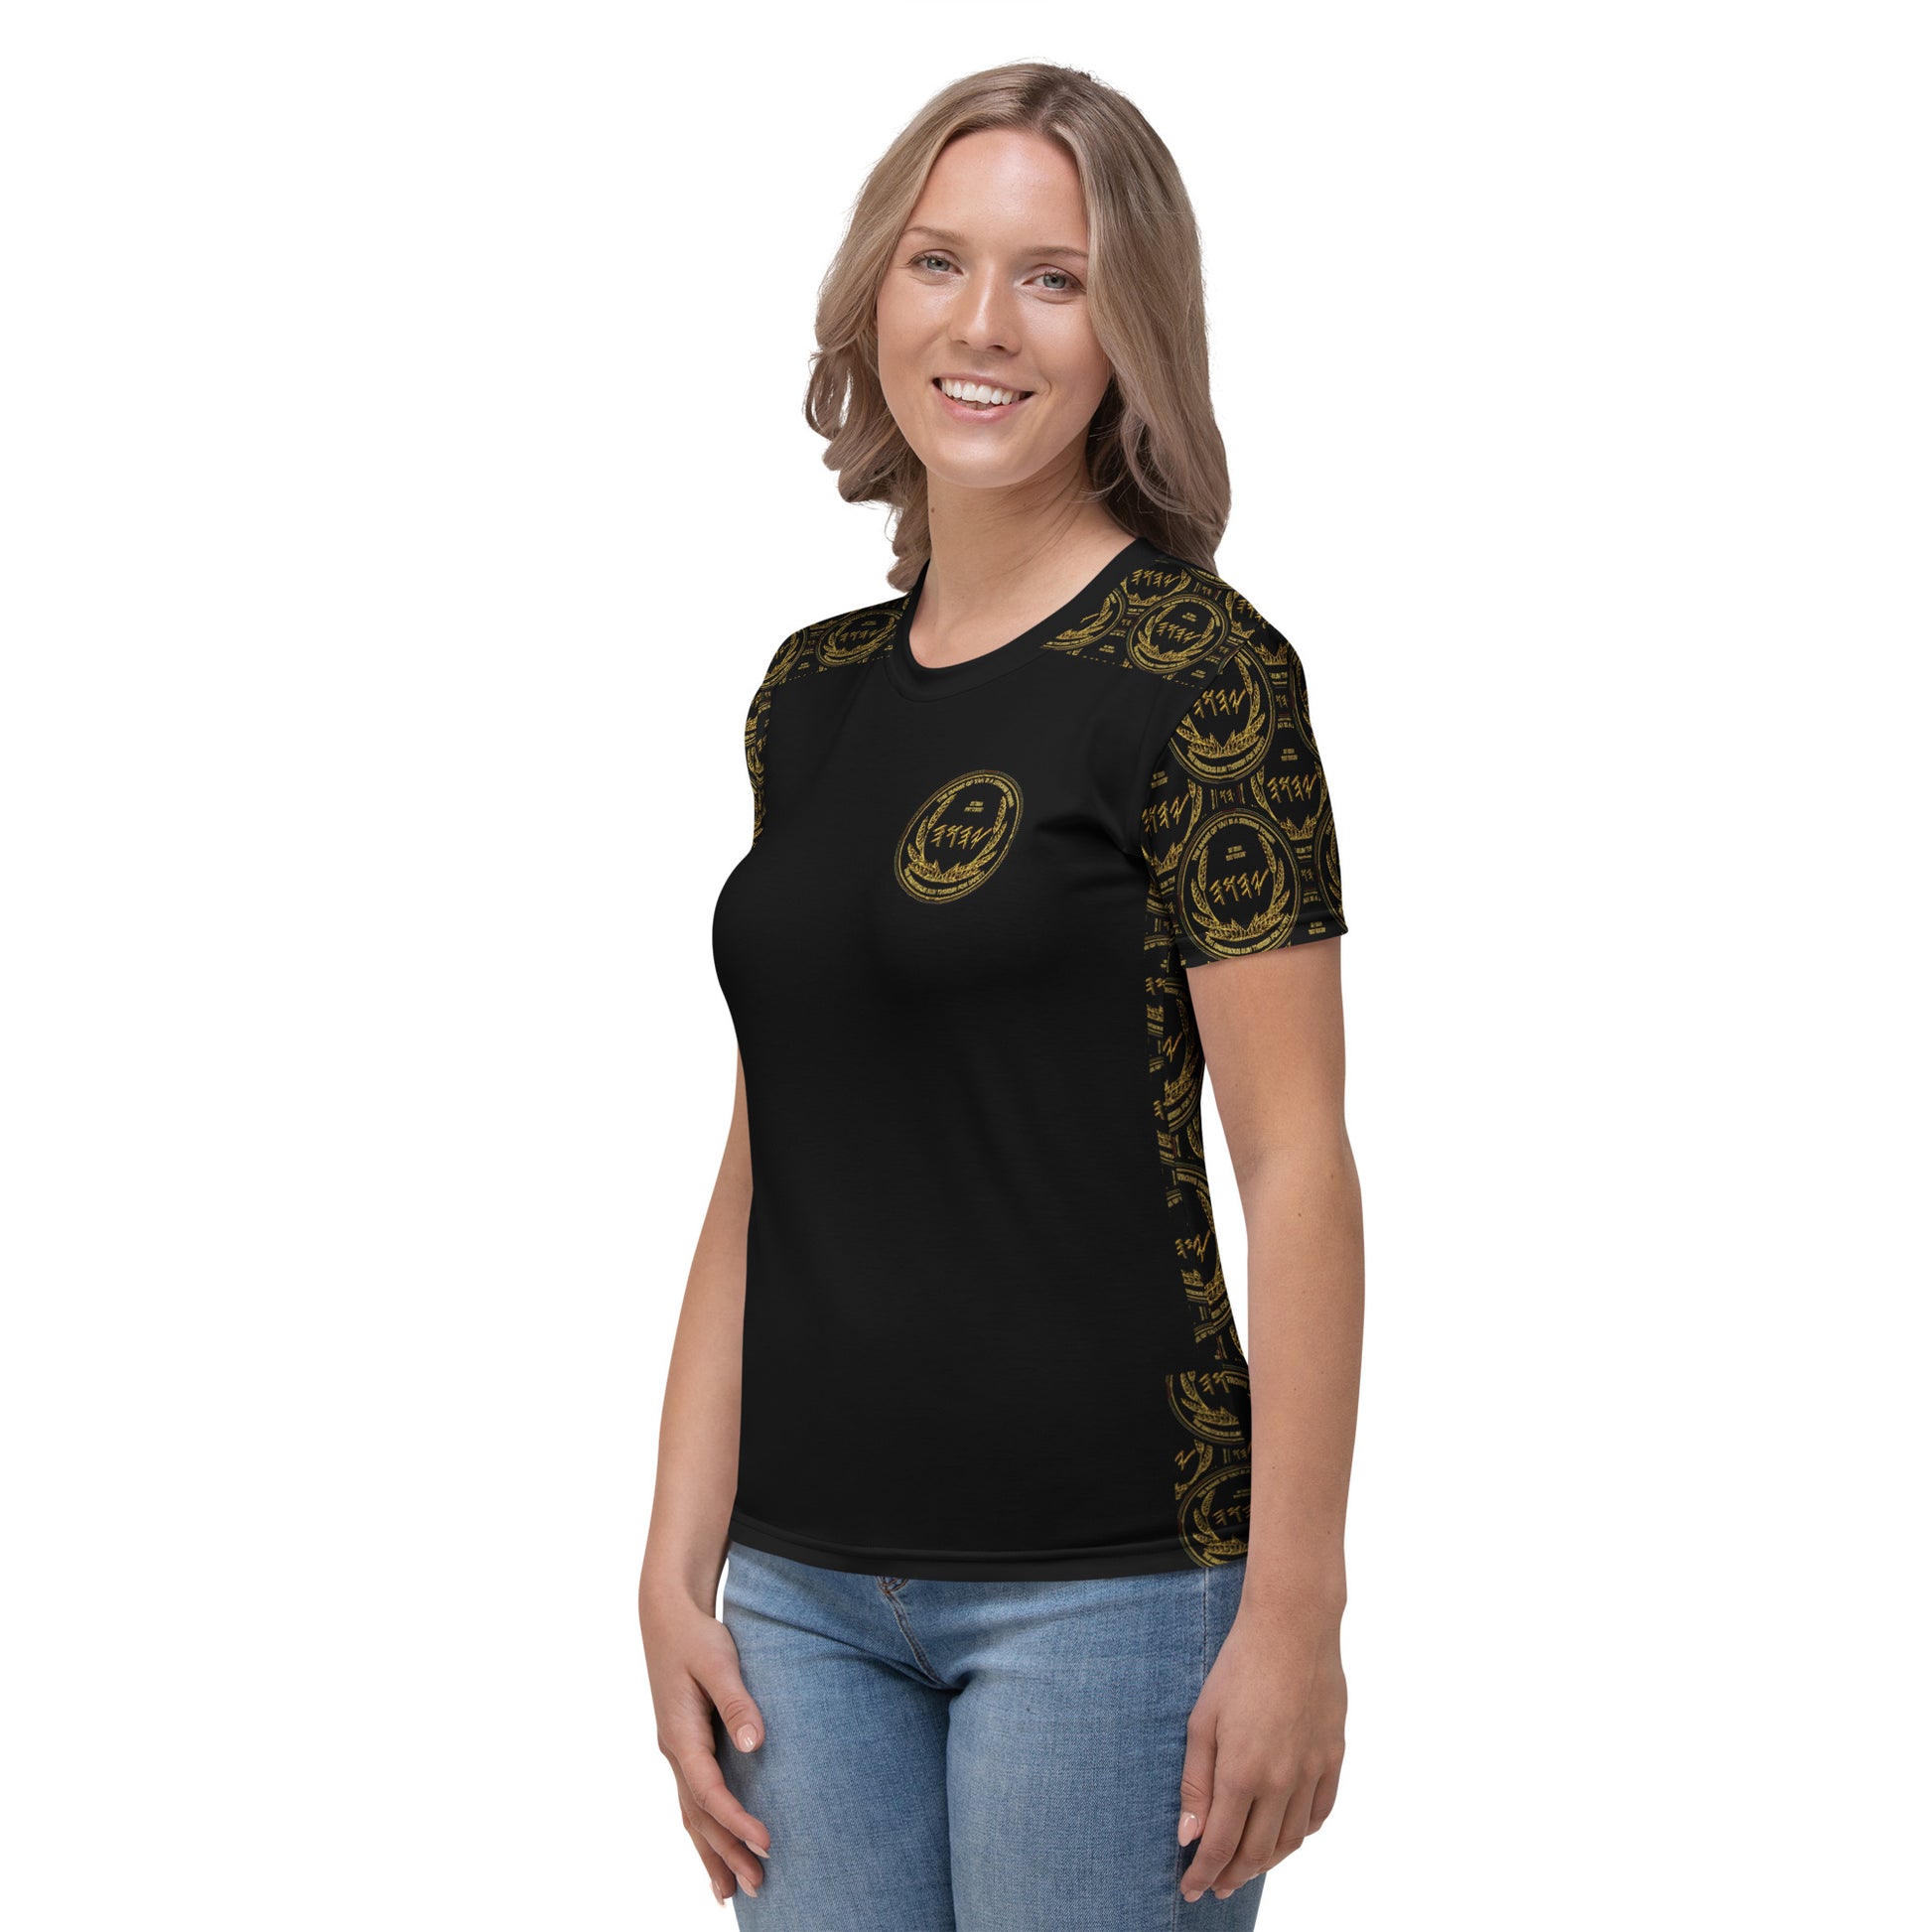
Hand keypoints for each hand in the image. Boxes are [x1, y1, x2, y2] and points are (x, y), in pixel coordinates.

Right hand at [640, 1584, 772, 1906]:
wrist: (667, 1616)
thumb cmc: (695, 1635)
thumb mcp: (719, 1661)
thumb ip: (736, 1702)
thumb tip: (755, 1745)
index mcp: (680, 1734)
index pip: (709, 1791)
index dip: (736, 1821)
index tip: (766, 1843)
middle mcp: (674, 1750)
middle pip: (699, 1814)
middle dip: (726, 1852)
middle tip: (757, 1886)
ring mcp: (676, 1751)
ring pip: (692, 1813)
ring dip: (712, 1851)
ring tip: (731, 1892)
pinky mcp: (685, 1746)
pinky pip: (693, 1799)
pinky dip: (703, 1829)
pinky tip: (714, 1850)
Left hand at [1176, 1593, 1345, 1903]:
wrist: (1292, 1628)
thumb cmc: (1239, 1667)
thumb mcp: (1202, 1721)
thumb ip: (1195, 1783)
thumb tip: (1188, 1836)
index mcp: (1241, 1772)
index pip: (1220, 1845)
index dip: (1204, 1874)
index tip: (1191, 1890)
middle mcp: (1280, 1781)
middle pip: (1256, 1852)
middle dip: (1232, 1876)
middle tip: (1215, 1886)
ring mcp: (1312, 1771)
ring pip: (1291, 1840)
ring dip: (1266, 1862)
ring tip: (1246, 1867)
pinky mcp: (1334, 1757)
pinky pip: (1320, 1812)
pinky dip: (1302, 1834)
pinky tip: (1287, 1835)